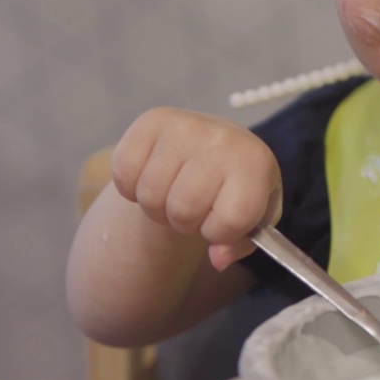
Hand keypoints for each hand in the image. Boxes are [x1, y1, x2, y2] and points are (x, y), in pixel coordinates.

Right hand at [111, 108, 281, 270]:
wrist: (220, 145)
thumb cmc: (237, 187)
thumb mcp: (253, 217)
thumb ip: (240, 243)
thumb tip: (218, 258)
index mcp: (256, 163)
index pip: (230, 221)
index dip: (220, 233)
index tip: (221, 219)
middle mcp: (222, 139)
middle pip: (184, 210)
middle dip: (185, 223)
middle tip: (194, 208)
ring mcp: (185, 126)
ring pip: (151, 196)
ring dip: (157, 208)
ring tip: (174, 194)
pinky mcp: (152, 121)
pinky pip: (124, 173)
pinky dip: (131, 188)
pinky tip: (152, 176)